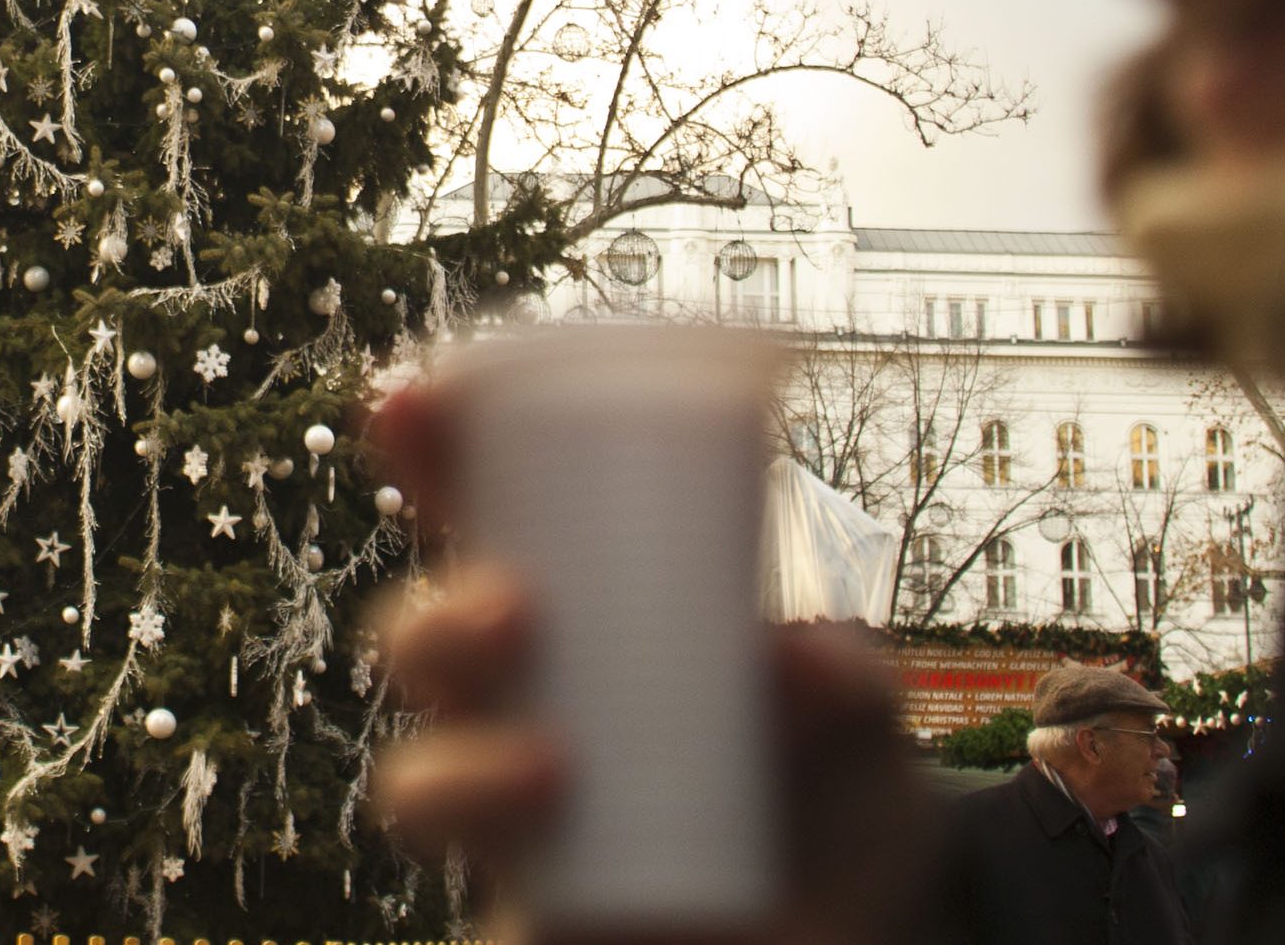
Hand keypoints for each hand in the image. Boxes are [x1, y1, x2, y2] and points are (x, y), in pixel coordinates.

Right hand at [368, 382, 934, 944]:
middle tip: (518, 610)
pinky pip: (487, 927)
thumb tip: (794, 661)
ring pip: (418, 783)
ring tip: (557, 768)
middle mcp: (526, 711)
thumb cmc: (840, 799)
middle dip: (437, 617)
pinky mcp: (537, 930)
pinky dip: (512, 906)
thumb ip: (846, 681)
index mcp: (583, 619)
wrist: (869, 942)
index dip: (430, 453)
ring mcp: (520, 826)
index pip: (480, 519)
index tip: (415, 395)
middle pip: (419, 646)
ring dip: (460, 767)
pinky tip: (564, 894)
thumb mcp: (865, 721)